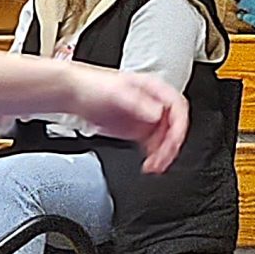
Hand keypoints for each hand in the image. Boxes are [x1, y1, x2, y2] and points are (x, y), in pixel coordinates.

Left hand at [59, 65, 187, 173]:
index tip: (173, 141)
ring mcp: (146, 118)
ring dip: (163, 154)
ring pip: (166, 139)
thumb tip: (157, 115)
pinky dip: (154, 157)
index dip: (179, 126)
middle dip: (171, 145)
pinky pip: (153, 146)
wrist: (75, 94)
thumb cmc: (94, 86)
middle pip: (174, 126)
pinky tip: (149, 165)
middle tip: (162, 160)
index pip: (178, 108)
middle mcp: (154, 104)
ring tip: (155, 167)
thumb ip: (138, 103)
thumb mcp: (117, 92)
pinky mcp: (137, 131)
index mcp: (155, 90)